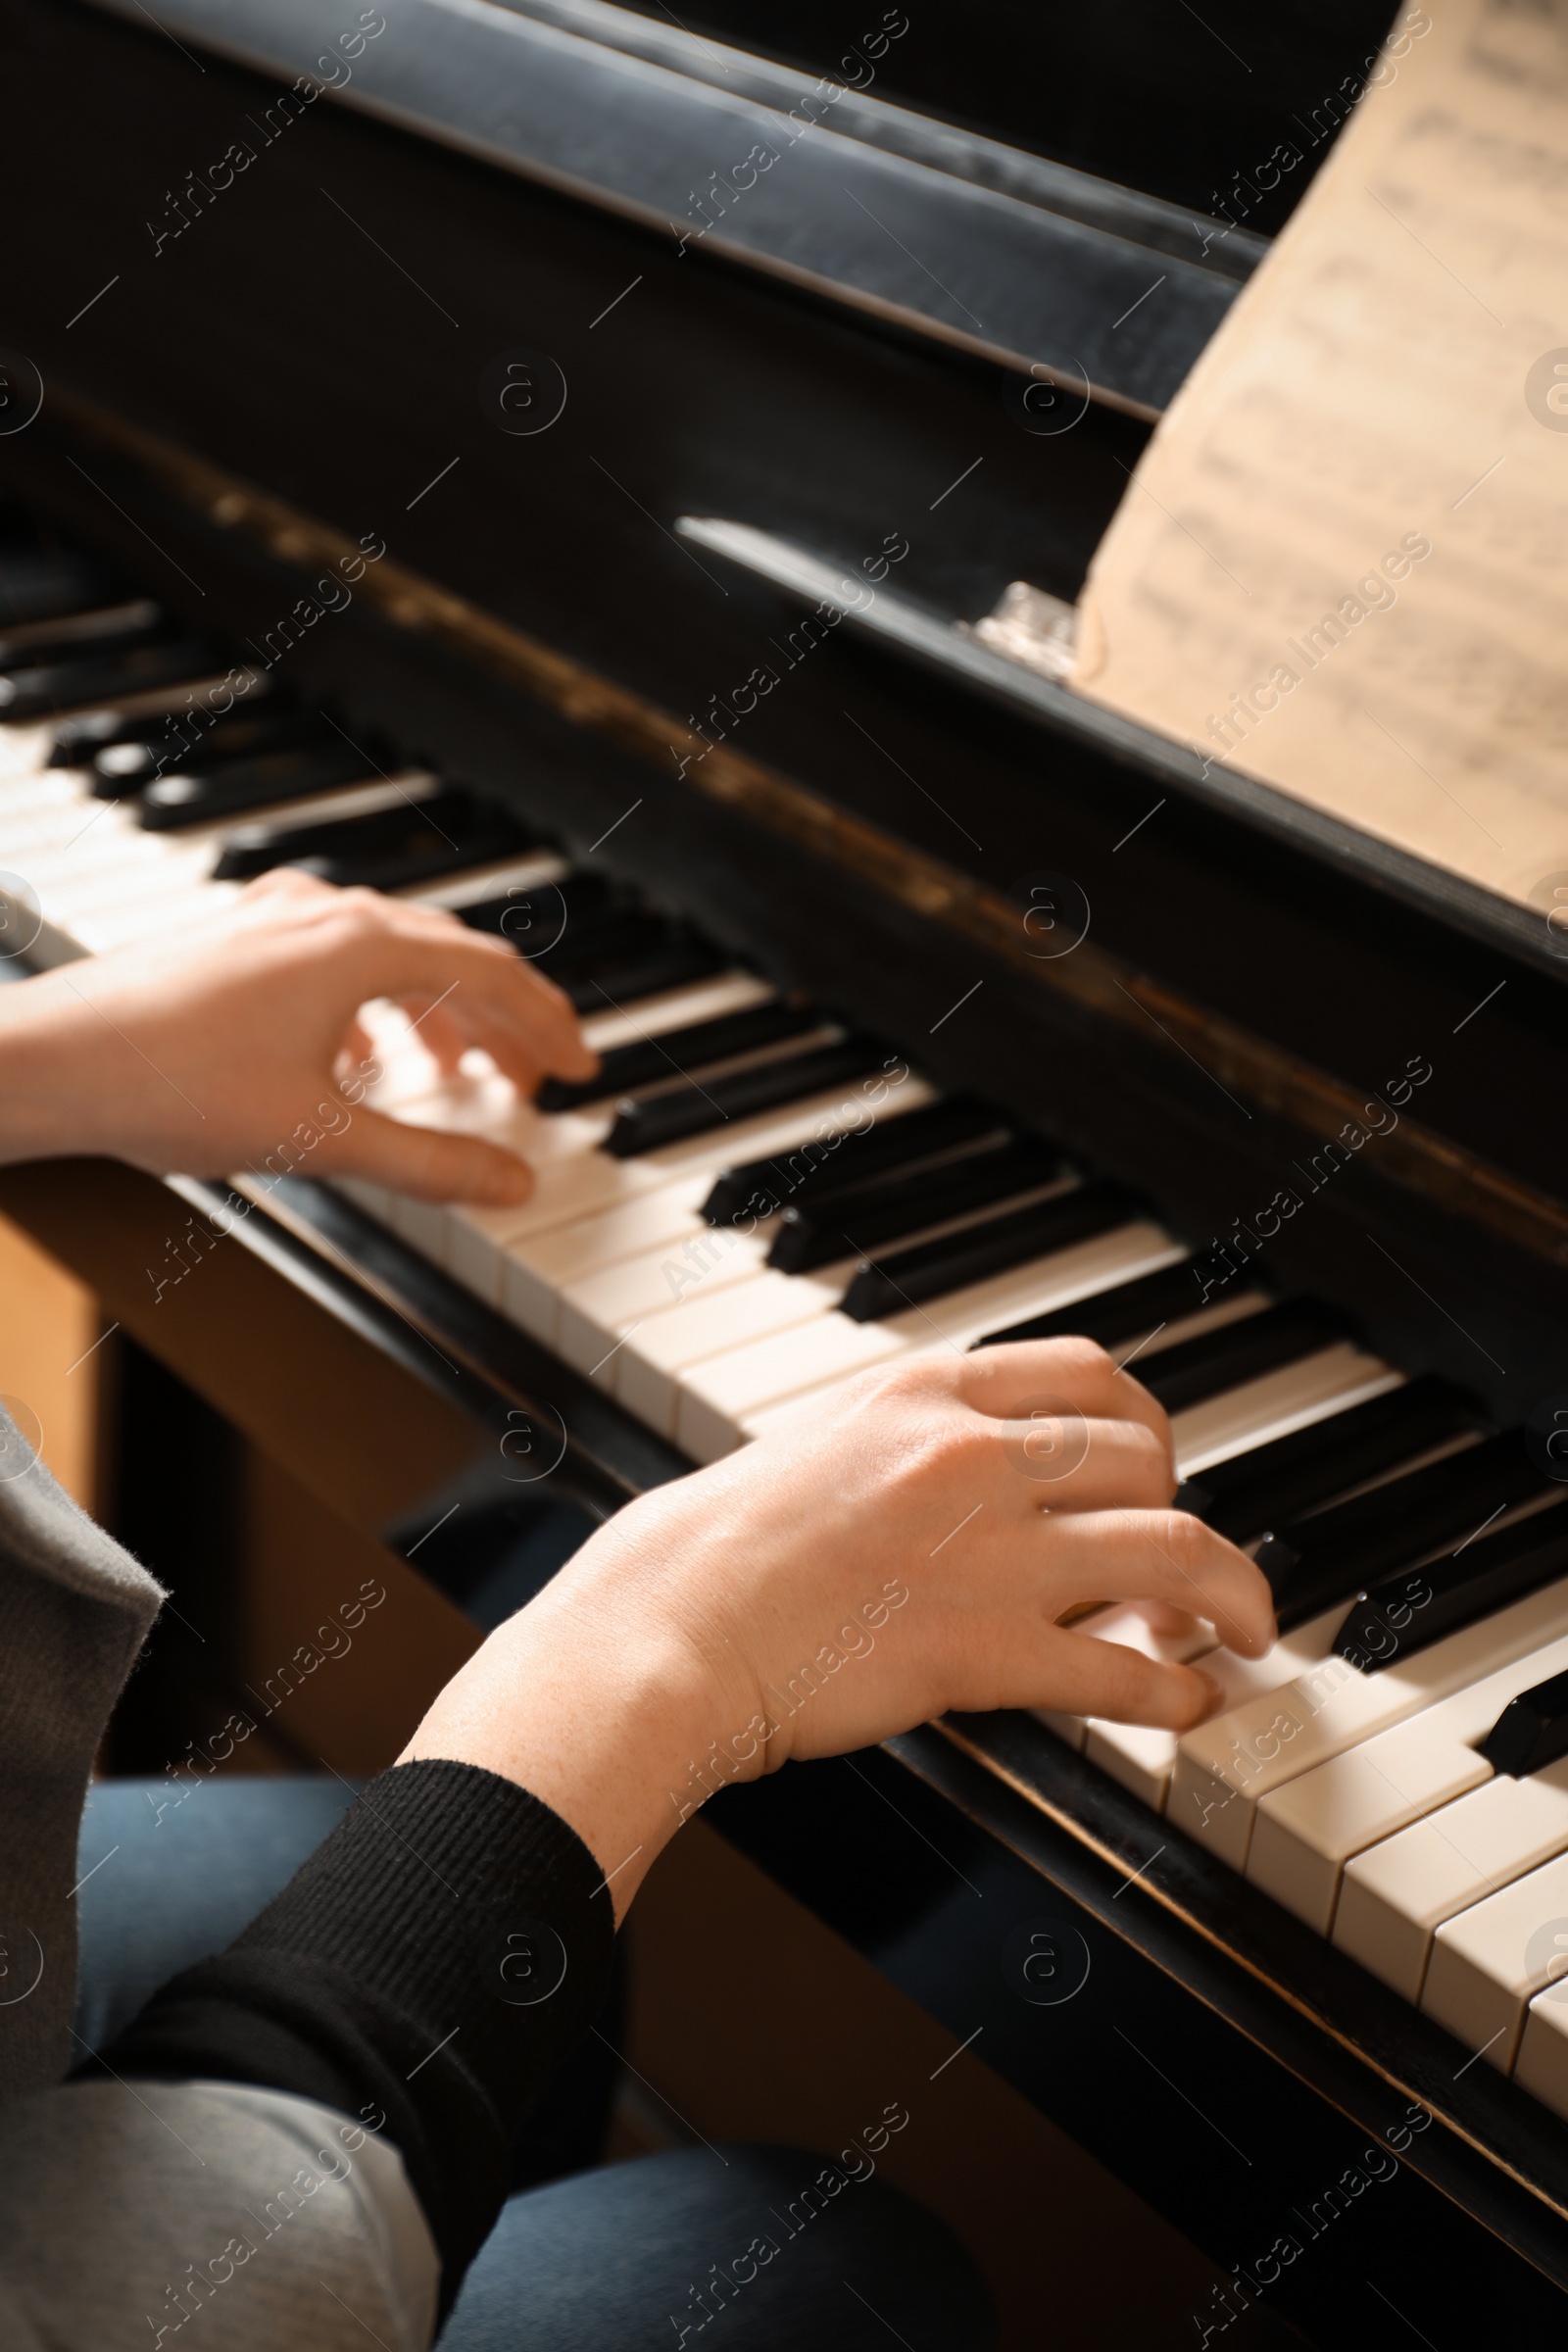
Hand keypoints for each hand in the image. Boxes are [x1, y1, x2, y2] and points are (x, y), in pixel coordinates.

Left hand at [0, 869, 596, 1201]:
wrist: (50, 1061)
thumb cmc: (169, 1083)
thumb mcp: (322, 1138)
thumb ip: (431, 1163)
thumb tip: (514, 1182)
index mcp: (360, 945)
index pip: (492, 974)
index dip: (547, 1028)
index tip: (580, 1069)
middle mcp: (323, 916)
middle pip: (450, 955)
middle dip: (504, 1021)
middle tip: (540, 1075)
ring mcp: (275, 922)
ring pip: (393, 955)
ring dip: (443, 1013)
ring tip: (464, 1072)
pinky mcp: (236, 943)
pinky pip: (337, 961)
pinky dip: (377, 1007)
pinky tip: (363, 1058)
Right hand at [401, 1340, 1275, 1914]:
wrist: (663, 1631)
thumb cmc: (710, 1552)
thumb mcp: (818, 1447)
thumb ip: (907, 1448)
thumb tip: (973, 1479)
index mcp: (925, 1392)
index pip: (1087, 1372)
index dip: (1146, 1422)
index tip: (1156, 1463)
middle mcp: (970, 1453)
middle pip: (1147, 1456)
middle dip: (1187, 1508)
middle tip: (1188, 1562)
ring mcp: (985, 1550)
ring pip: (1172, 1549)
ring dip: (1233, 1596)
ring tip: (1248, 1634)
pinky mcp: (982, 1650)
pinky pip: (1120, 1670)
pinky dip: (1174, 1693)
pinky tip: (1188, 1710)